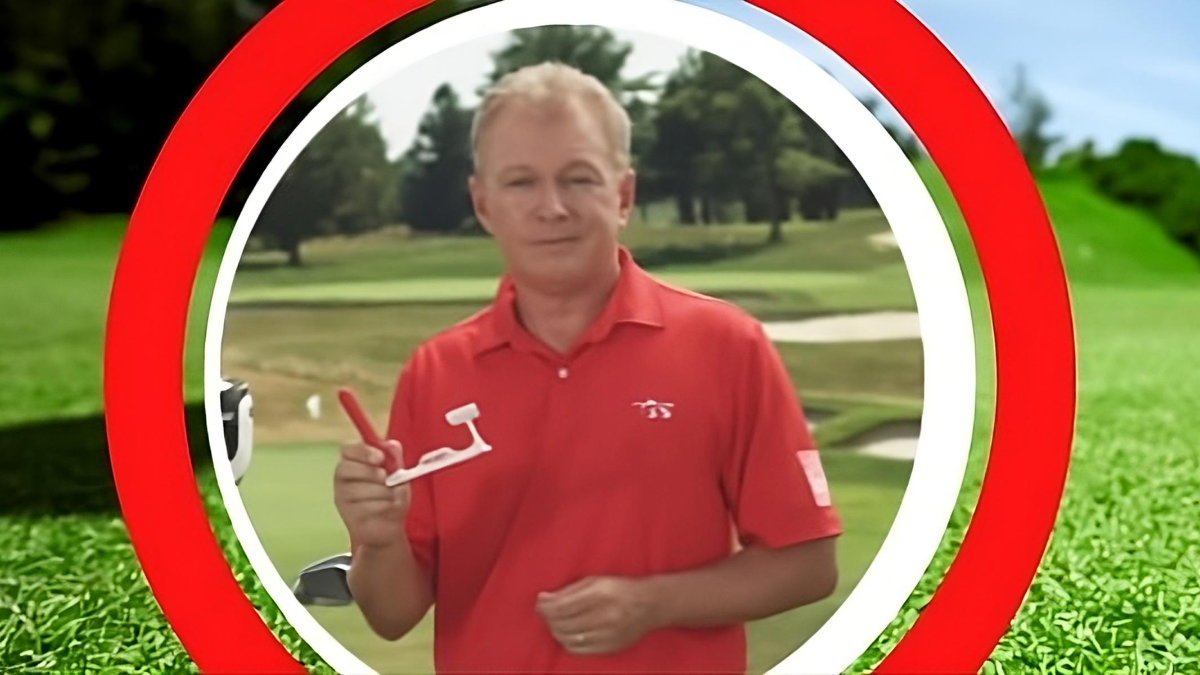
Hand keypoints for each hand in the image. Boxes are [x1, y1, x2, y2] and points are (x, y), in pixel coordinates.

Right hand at [334, 440, 409, 549]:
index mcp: (354, 462)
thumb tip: (392, 444)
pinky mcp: (346, 514)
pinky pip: (361, 506)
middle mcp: (342, 478)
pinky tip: (387, 508)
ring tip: (391, 497)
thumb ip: (395, 460)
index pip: (347, 450)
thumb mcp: (399, 476)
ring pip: (355, 489)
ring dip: (380, 492)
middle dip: (369, 472)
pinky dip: (380, 506)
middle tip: (386, 478)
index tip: (380, 458)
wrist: (389, 527)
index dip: (362, 451)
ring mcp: (341, 497)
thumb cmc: (391, 497)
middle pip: (345, 468)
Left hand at [536, 576, 661, 655]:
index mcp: (601, 594)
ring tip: (555, 622)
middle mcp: (606, 615)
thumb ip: (568, 591)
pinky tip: (568, 633)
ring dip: (556, 631)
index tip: (539, 603)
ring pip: (569, 639)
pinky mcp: (610, 648)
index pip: (562, 607)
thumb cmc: (620, 589)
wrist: (650, 605)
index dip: (545, 607)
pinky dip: (568, 642)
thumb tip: (543, 599)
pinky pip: (579, 650)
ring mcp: (609, 635)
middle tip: (546, 612)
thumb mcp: (595, 580)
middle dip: (549, 619)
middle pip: (563, 624)